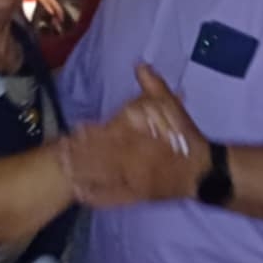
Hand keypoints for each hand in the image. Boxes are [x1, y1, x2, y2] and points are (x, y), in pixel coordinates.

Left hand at [64, 65, 210, 206]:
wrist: (201, 170)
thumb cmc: (184, 137)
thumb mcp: (171, 108)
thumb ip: (153, 87)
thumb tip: (140, 65)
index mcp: (138, 135)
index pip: (108, 132)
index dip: (89, 133)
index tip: (74, 131)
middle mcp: (132, 157)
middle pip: (100, 155)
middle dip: (79, 154)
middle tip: (60, 153)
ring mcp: (133, 179)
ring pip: (103, 175)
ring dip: (83, 172)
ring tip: (65, 170)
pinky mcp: (136, 196)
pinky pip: (112, 197)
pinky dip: (96, 196)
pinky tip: (80, 194)